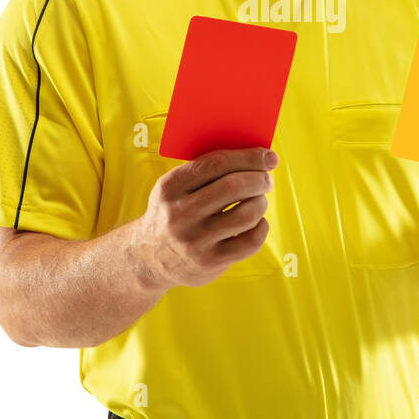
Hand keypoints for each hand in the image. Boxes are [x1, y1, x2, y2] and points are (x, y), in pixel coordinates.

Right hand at [134, 147, 277, 288]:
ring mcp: (195, 240)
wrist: (150, 258)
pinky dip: (261, 226)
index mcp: (170, 187)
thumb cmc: (175, 212)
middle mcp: (180, 214)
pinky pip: (251, 240)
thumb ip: (205, 171)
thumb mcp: (175, 188)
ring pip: (246, 214)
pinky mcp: (210, 262)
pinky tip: (255, 222)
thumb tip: (256, 156)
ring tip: (259, 200)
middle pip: (233, 187)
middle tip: (266, 179)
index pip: (215, 164)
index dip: (247, 157)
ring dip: (261, 202)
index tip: (268, 156)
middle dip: (259, 179)